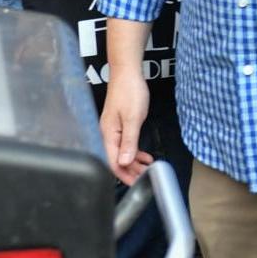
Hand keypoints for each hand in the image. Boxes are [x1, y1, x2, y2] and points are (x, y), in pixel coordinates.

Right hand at [100, 67, 153, 184]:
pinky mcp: (120, 124)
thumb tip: (124, 162)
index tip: (135, 184)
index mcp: (108, 134)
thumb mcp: (133, 118)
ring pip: (122, 152)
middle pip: (116, 159)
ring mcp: (114, 129)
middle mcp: (108, 134)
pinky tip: (145, 156)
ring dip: (134, 162)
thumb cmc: (130, 92)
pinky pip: (126, 143)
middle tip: (144, 180)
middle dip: (130, 171)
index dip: (123, 175)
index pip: (112, 161)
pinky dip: (135, 151)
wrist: (128, 73)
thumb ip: (129, 141)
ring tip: (148, 170)